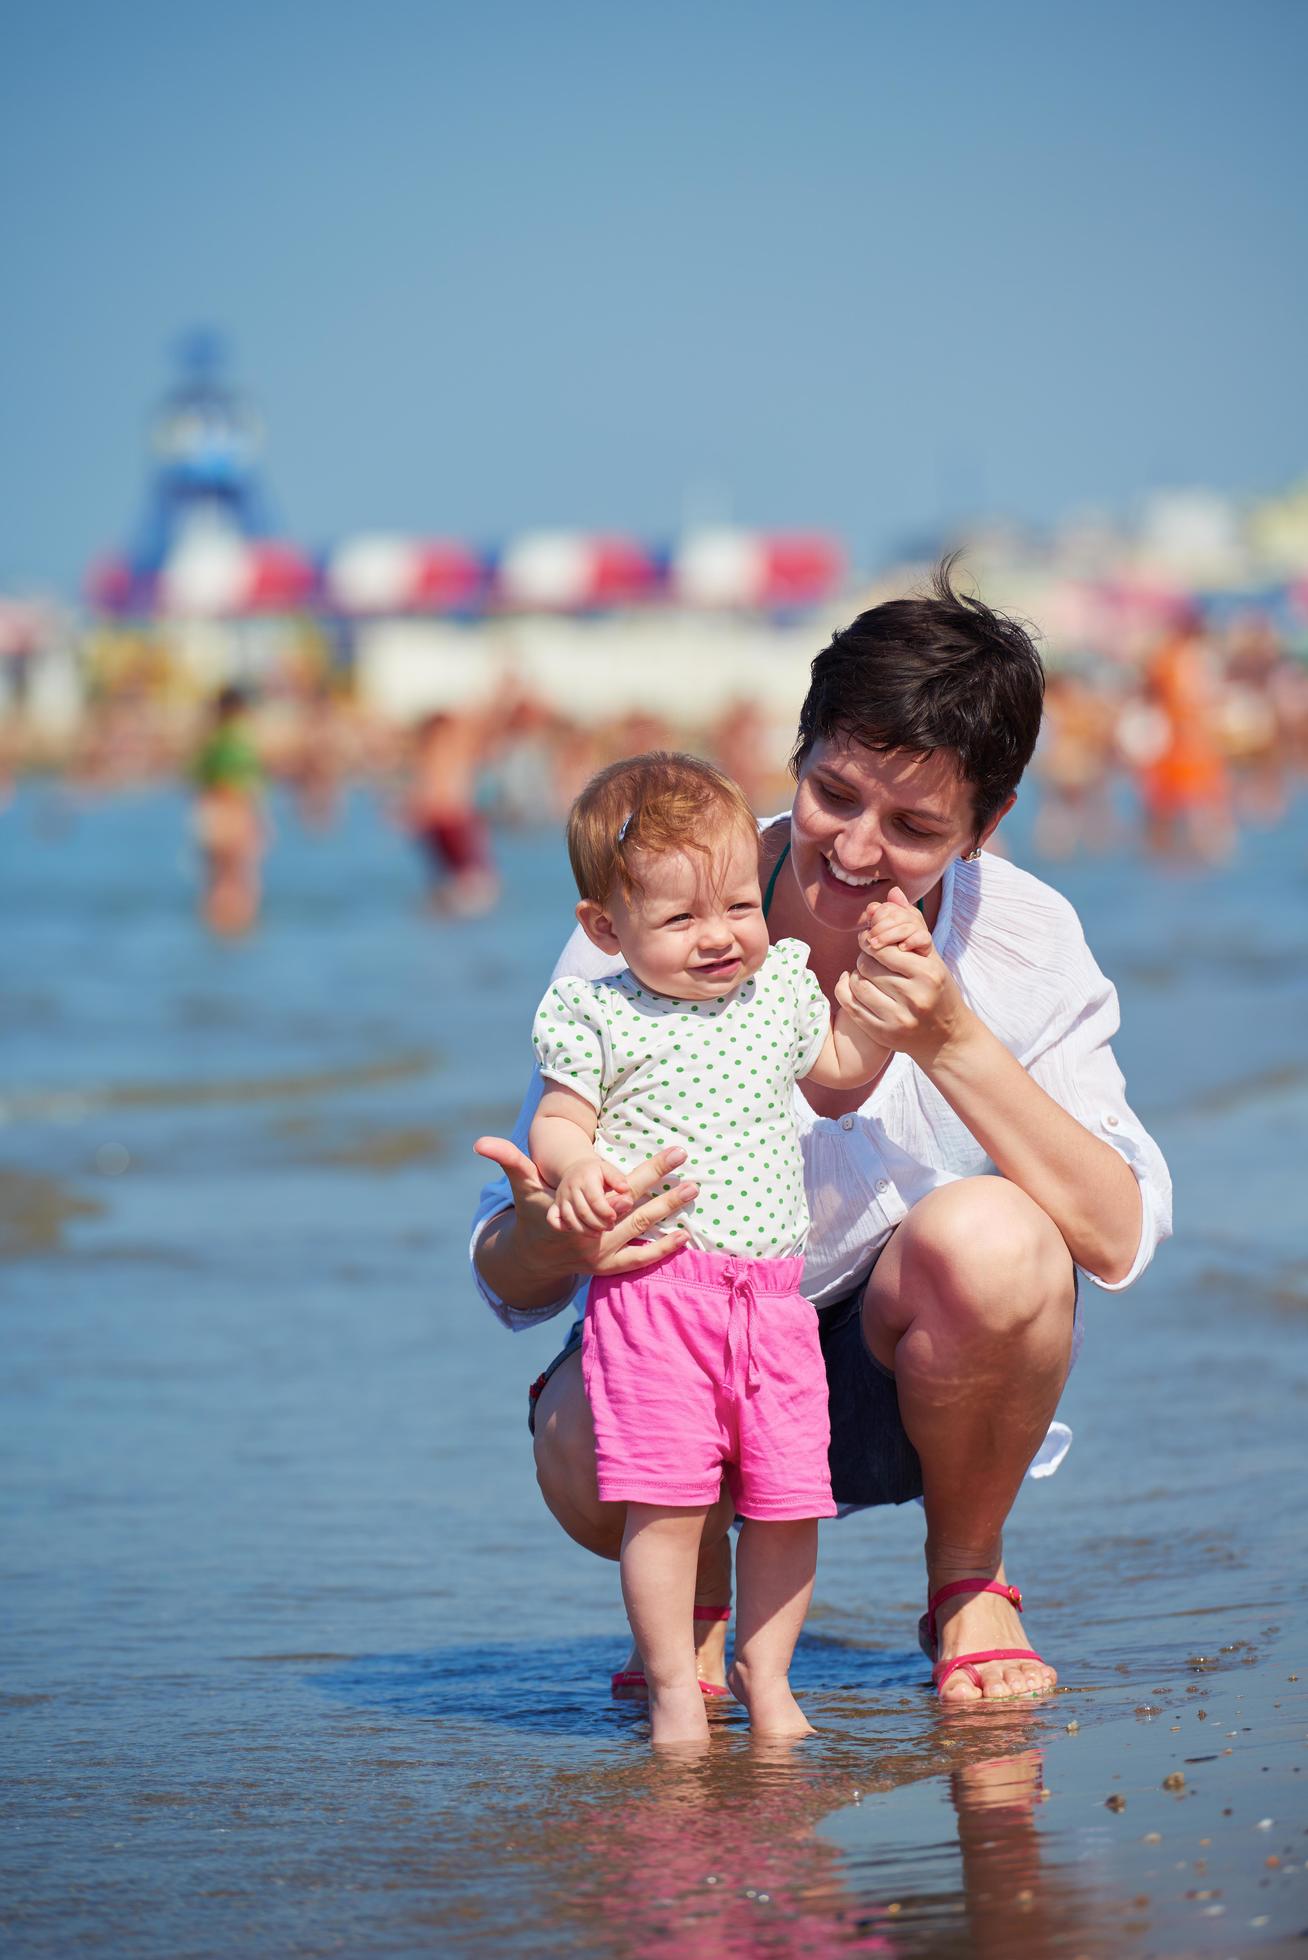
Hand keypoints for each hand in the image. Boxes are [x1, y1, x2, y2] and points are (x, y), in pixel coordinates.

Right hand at [472, 1137, 698, 1278]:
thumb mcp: (522, 1186)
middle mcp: (594, 1233)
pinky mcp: (609, 1267)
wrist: (531, 1256)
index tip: (670, 1154)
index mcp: (579, 1211)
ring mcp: (603, 1252)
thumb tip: (480, 1143)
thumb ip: (508, 1161)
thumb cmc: (532, 1211)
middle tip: (686, 1158)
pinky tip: (684, 1236)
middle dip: (663, 1183)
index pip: (617, 1190)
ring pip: (642, 1229)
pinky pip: (640, 1260)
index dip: (644, 1173)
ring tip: (694, 1189)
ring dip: (669, 1209)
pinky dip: (662, 1250)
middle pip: (635, 1206)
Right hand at [548, 1158, 631, 1235]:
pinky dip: (565, 1228)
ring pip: (570, 1218)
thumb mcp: (609, 1170)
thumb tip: (625, 1189)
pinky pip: (553, 1220)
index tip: (614, 1218)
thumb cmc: (597, 1173)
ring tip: (599, 1232)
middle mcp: (570, 1188)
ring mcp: (561, 1198)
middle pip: (583, 1211)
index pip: (594, 1199)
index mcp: (585, 1177)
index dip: (605, 1212)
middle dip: (598, 1223)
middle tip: (610, 1226)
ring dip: (585, 1230)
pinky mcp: (555, 1206)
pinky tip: (579, 1230)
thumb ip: (618, 1180)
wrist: (576, 1169)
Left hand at [836, 887, 970, 1066]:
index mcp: (929, 974)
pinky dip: (846, 990)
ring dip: (856, 974)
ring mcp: (898, 1018)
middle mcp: (915, 997)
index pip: (884, 947)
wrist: (946, 1037)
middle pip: (867, 964)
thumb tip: (893, 893)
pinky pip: (850, 1005)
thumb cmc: (938, 990)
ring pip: (857, 983)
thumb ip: (912, 924)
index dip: (873, 940)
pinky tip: (854, 985)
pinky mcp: (883, 1034)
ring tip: (867, 973)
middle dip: (865, 957)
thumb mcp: (932, 957)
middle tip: (871, 958)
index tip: (873, 940)